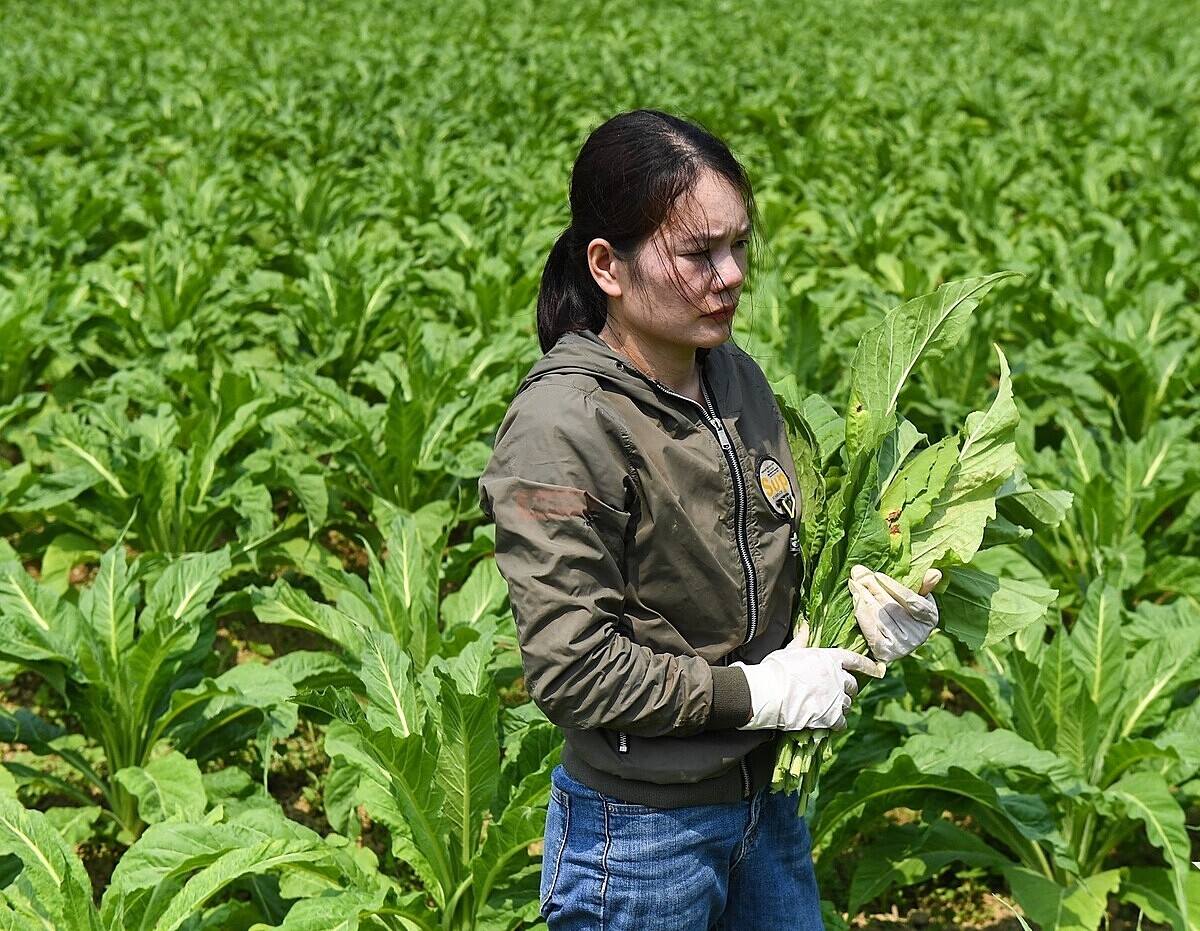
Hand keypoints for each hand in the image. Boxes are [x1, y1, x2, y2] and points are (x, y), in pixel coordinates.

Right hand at [734, 637, 884, 731]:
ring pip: (847, 704)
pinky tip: (832, 725)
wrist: (768, 693)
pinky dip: (838, 724)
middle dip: (848, 689)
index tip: (878, 670)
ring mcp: (835, 697)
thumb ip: (802, 640)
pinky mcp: (830, 716)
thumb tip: (806, 625)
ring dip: (841, 706)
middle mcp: (837, 677)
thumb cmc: (775, 669)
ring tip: (831, 709)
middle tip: (840, 694)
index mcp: (829, 658)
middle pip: (852, 685)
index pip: (855, 660)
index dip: (868, 665)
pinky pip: (841, 722)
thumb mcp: (789, 651)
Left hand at [848, 564, 941, 661]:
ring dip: (864, 597)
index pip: (912, 601)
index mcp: (929, 618)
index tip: (877, 575)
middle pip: (892, 607)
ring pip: (879, 616)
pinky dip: (861, 612)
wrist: (895, 641)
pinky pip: (870, 630)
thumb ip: (925, 585)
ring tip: (854, 582)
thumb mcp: (919, 598)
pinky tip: (855, 598)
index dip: (894, 587)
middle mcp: (917, 634)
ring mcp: (901, 646)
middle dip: (873, 587)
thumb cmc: (907, 612)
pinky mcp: (884, 652)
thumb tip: (935, 573)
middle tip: (858, 573)